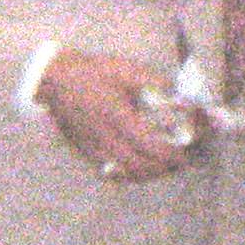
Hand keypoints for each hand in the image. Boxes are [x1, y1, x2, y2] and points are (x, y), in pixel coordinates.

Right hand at [36, 49, 191, 183]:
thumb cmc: (93, 73)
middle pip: (141, 166)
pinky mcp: (88, 153)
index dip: (172, 154)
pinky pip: (115, 173)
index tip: (186, 152)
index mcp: (116, 116)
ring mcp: (95, 149)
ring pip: (128, 173)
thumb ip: (156, 84)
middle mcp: (105, 137)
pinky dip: (134, 174)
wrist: (57, 80)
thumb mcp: (127, 69)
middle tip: (181, 160)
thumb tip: (182, 98)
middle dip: (165, 167)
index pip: (149, 146)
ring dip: (152, 173)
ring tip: (167, 164)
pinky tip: (144, 166)